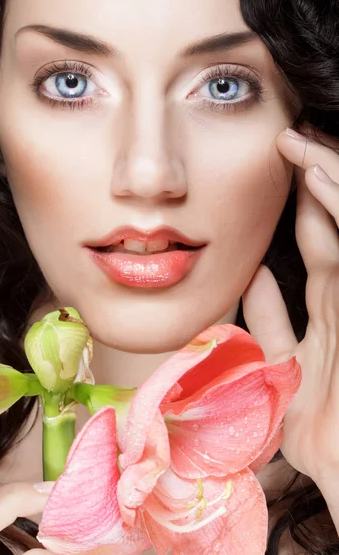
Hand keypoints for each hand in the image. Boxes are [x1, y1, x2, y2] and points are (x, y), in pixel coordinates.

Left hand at [241, 126, 338, 485]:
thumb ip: (266, 325)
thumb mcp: (280, 370)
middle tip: (289, 142)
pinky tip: (317, 178)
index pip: (316, 250)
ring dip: (326, 181)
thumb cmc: (320, 436)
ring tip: (302, 143)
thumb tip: (247, 277)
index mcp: (327, 316)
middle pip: (332, 229)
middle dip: (313, 185)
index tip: (274, 181)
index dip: (299, 216)